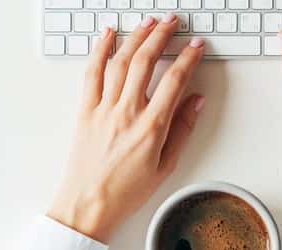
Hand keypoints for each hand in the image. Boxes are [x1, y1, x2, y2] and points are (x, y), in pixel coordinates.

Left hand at [47, 14, 205, 242]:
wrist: (88, 205)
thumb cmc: (125, 191)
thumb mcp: (165, 166)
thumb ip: (182, 129)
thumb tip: (196, 101)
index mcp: (151, 128)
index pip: (174, 81)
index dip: (188, 58)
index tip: (196, 46)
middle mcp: (126, 113)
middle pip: (145, 62)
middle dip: (161, 35)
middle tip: (172, 22)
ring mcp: (103, 109)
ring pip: (120, 62)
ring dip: (135, 37)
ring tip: (148, 22)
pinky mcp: (85, 111)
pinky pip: (92, 73)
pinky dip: (99, 50)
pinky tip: (108, 36)